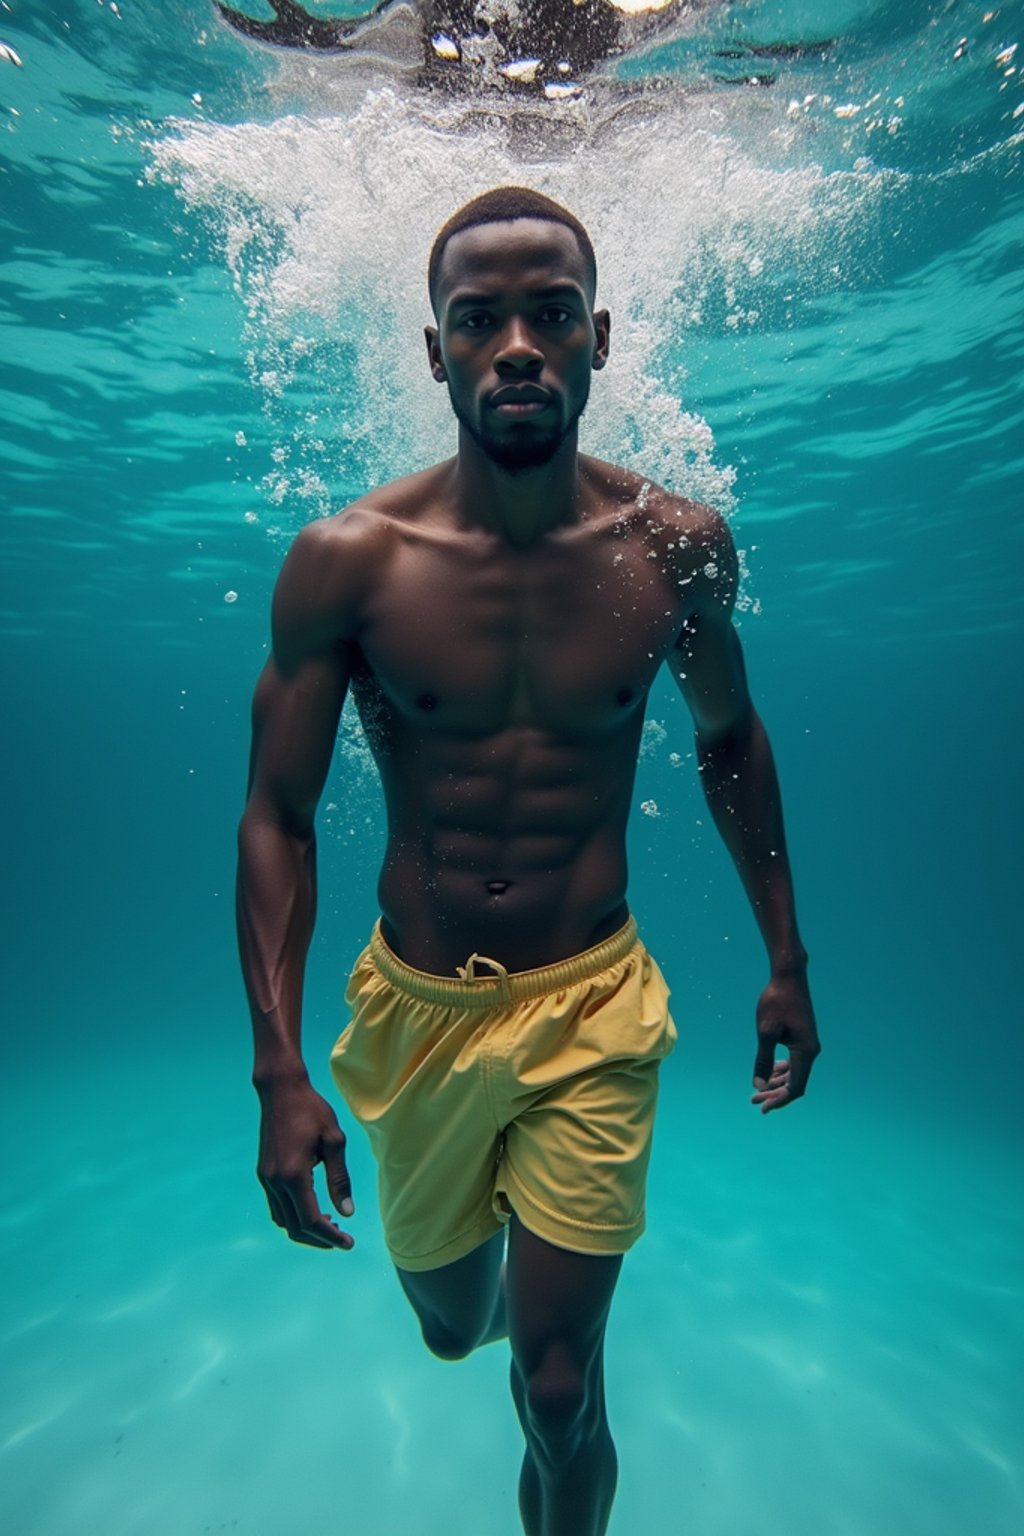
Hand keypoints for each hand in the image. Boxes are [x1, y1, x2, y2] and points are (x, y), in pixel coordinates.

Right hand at [256, 1076, 354, 1247]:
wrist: (281, 1090)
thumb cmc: (312, 1110)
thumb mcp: (334, 1141)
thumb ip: (340, 1179)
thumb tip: (347, 1212)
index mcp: (294, 1175)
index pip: (311, 1220)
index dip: (331, 1237)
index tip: (349, 1244)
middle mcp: (275, 1181)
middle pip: (295, 1227)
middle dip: (319, 1239)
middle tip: (343, 1239)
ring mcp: (266, 1179)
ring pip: (283, 1220)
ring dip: (305, 1229)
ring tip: (330, 1224)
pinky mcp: (264, 1173)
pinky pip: (277, 1207)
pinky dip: (293, 1216)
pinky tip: (312, 1208)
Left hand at [751, 971, 820, 1113]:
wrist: (788, 976)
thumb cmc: (776, 1001)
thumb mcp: (765, 1032)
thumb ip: (763, 1060)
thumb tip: (759, 1086)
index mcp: (806, 1052)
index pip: (796, 1087)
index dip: (779, 1100)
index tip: (762, 1108)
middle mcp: (811, 1050)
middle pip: (795, 1082)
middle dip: (774, 1094)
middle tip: (753, 1101)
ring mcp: (808, 1043)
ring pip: (794, 1072)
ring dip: (776, 1082)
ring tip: (756, 1091)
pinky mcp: (802, 1037)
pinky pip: (794, 1061)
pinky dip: (781, 1070)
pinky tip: (769, 1072)